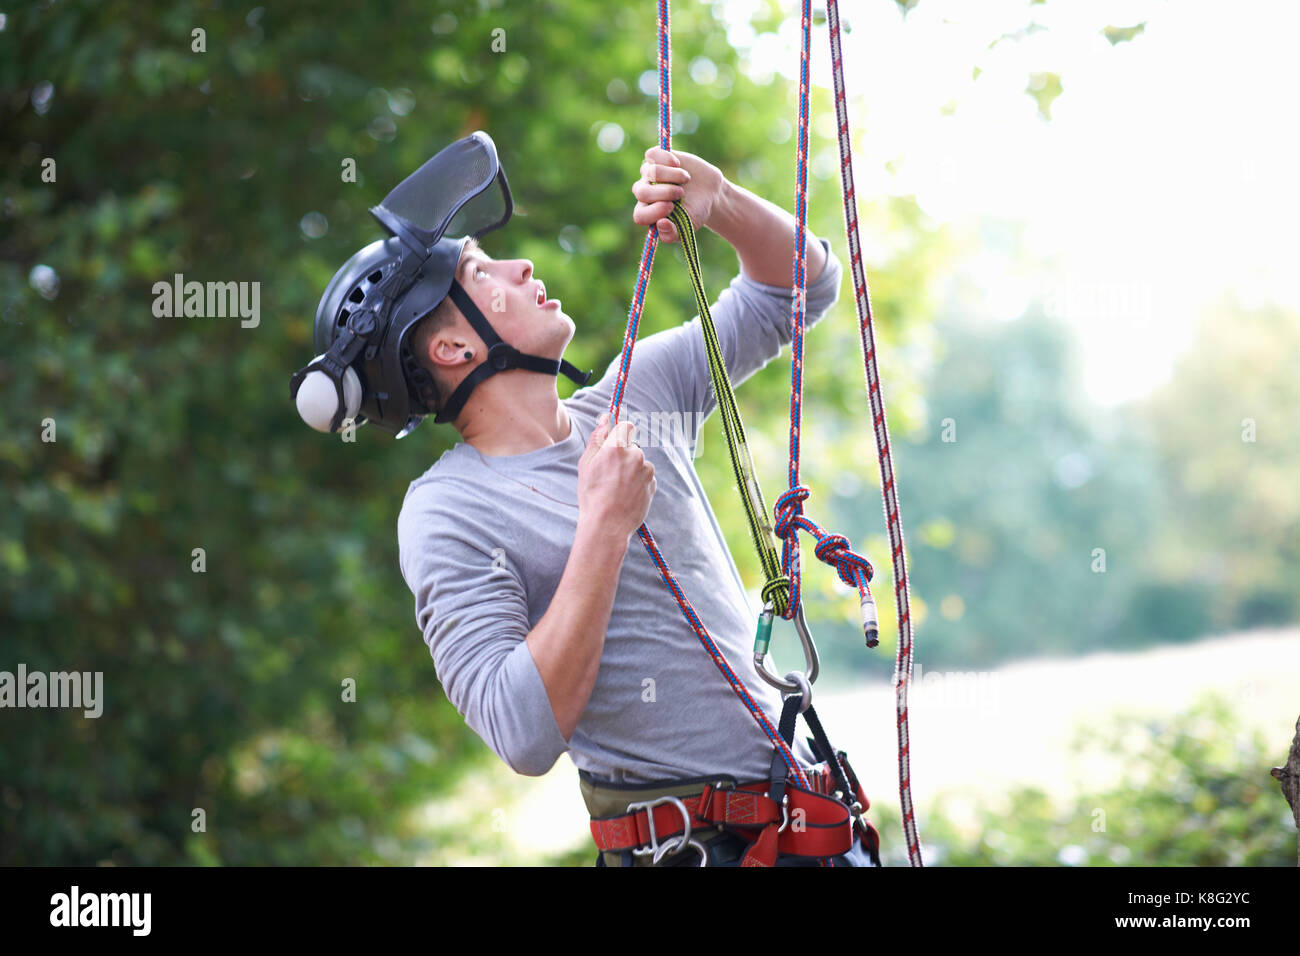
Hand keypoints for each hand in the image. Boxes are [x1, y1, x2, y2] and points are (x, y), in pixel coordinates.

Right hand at [577, 413, 656, 542]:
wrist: (607, 526)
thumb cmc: (592, 494)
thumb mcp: (587, 464)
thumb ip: (598, 438)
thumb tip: (605, 418)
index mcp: (616, 447)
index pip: (626, 426)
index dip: (620, 433)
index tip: (615, 442)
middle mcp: (635, 455)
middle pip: (632, 446)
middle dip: (623, 455)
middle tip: (609, 474)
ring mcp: (646, 470)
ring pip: (639, 462)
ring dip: (631, 470)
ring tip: (616, 488)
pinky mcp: (652, 484)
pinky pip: (645, 477)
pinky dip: (638, 482)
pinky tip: (625, 494)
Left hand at [632, 146, 727, 242]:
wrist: (709, 191)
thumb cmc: (696, 211)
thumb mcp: (688, 227)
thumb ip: (673, 233)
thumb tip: (661, 224)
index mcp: (649, 214)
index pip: (640, 215)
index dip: (653, 212)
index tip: (671, 207)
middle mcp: (645, 194)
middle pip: (641, 192)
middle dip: (663, 192)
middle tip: (680, 193)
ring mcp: (650, 175)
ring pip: (649, 172)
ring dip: (671, 175)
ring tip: (686, 179)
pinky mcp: (657, 158)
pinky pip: (651, 155)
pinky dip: (666, 158)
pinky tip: (678, 164)